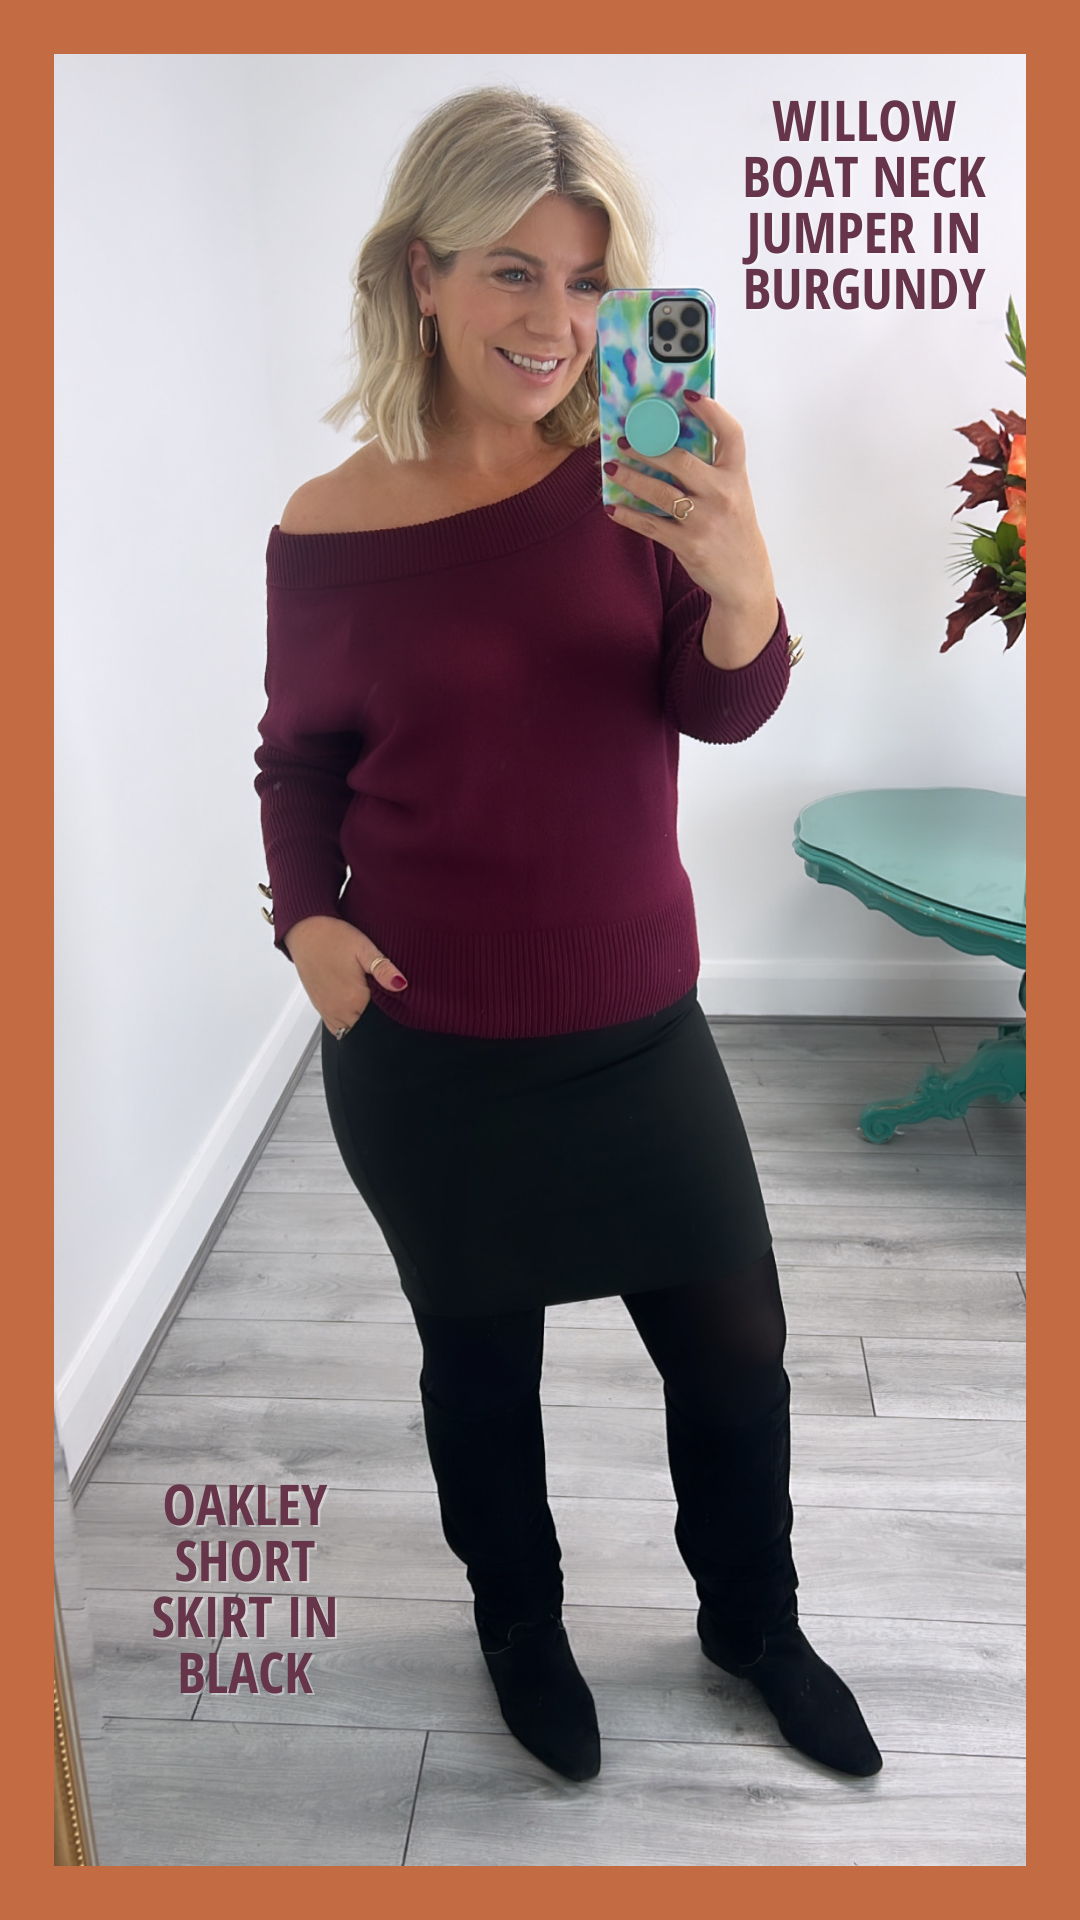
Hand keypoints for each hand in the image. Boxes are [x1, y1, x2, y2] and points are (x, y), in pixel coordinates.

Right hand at [283, 916, 407, 1034]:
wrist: (306, 931)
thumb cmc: (333, 938)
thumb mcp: (364, 949)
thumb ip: (383, 970)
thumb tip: (401, 985)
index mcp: (354, 1000)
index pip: (380, 1020)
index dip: (390, 1011)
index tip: (391, 998)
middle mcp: (339, 1011)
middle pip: (365, 1027)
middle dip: (375, 1019)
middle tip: (378, 996)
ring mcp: (327, 1011)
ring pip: (350, 1030)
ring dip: (360, 1020)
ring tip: (365, 1000)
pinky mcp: (320, 1007)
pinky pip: (336, 1027)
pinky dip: (346, 1021)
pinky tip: (352, 1004)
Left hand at [603, 393, 778, 667]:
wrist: (745, 577)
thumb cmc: (734, 529)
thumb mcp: (733, 494)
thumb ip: (710, 470)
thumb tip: (668, 442)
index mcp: (736, 476)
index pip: (731, 434)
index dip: (711, 411)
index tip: (688, 394)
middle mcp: (723, 495)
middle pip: (681, 461)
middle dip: (648, 449)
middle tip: (625, 441)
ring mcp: (705, 521)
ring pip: (660, 492)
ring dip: (631, 478)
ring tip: (611, 468)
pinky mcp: (689, 544)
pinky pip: (651, 525)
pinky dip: (629, 516)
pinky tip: (612, 508)